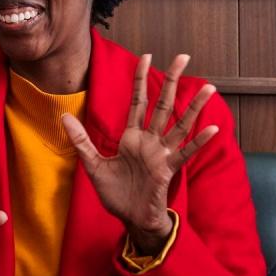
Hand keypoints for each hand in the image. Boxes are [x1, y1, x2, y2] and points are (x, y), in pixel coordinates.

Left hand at [61, 54, 218, 253]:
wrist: (129, 219)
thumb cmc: (115, 194)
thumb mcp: (93, 165)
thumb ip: (81, 141)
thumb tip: (64, 117)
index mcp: (131, 137)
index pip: (137, 101)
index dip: (140, 80)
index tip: (146, 56)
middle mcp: (149, 141)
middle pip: (162, 105)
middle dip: (171, 81)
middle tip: (183, 56)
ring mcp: (161, 154)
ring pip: (179, 124)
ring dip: (194, 107)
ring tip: (210, 87)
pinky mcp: (168, 170)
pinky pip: (185, 152)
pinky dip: (198, 141)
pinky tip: (212, 128)